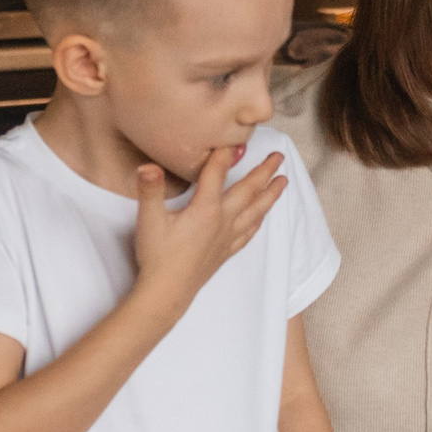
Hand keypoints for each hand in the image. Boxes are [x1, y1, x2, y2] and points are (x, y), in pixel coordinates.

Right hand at [130, 149, 284, 311]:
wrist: (166, 293)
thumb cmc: (157, 257)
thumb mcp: (148, 220)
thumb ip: (150, 190)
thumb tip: (148, 166)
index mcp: (205, 209)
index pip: (218, 173)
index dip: (224, 154)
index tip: (232, 138)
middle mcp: (222, 221)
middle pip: (248, 191)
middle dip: (264, 171)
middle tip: (278, 157)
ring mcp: (227, 238)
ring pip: (256, 211)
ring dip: (270, 194)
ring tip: (283, 182)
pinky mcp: (225, 252)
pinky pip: (249, 232)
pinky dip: (259, 220)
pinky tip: (262, 217)